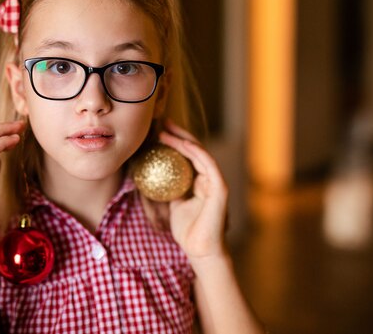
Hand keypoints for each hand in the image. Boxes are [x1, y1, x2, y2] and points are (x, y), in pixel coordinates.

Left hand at [159, 120, 228, 260]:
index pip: (186, 155)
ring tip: (165, 130)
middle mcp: (209, 177)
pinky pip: (208, 164)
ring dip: (182, 139)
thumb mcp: (173, 205)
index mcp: (199, 181)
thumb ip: (169, 189)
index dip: (173, 141)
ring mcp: (215, 181)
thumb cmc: (187, 231)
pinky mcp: (220, 188)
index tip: (156, 131)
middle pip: (193, 149)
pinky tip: (182, 144)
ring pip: (199, 153)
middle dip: (177, 134)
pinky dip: (195, 152)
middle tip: (161, 122)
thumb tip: (152, 175)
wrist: (200, 250)